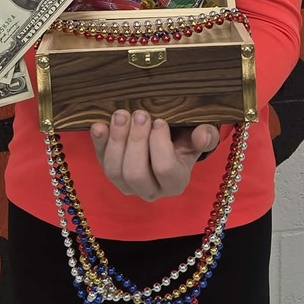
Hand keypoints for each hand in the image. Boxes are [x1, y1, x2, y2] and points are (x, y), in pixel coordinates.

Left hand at [90, 110, 219, 201]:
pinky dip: (98, 143)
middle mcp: (150, 189)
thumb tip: (203, 134)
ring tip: (121, 114)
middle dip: (135, 141)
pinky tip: (99, 126)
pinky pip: (100, 161)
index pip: (165, 169)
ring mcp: (127, 184)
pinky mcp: (110, 171)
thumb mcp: (197, 136)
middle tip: (140, 114)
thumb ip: (205, 136)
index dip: (159, 144)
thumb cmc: (183, 138)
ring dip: (116, 140)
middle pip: (136, 174)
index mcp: (175, 182)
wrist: (166, 140)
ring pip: (114, 172)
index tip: (160, 121)